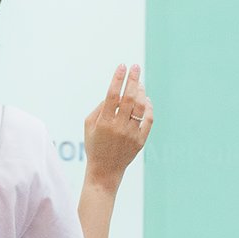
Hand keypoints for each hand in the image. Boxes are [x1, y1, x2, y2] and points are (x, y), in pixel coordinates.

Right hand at [83, 64, 152, 189]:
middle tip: (136, 66)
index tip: (122, 66)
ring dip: (141, 92)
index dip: (118, 79)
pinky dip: (148, 107)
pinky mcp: (140, 140)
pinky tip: (146, 100)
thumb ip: (100, 107)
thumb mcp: (89, 126)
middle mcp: (118, 128)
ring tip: (140, 83)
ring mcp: (131, 134)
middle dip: (133, 80)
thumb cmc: (95, 145)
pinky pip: (148, 119)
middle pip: (128, 98)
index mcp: (104, 123)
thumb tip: (116, 92)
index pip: (112, 95)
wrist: (104, 171)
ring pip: (140, 107)